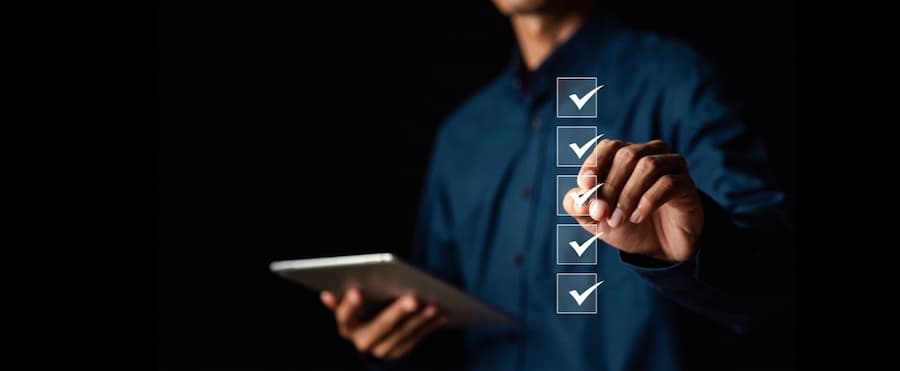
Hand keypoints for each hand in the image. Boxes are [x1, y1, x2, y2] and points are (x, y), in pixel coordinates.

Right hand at [321, 289, 447, 359]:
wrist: (373, 336)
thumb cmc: (364, 309)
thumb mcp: (352, 306)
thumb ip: (343, 300)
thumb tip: (327, 295)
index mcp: (347, 326)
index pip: (345, 316)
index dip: (349, 306)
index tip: (356, 292)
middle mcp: (363, 342)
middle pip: (380, 326)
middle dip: (397, 312)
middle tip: (413, 298)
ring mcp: (382, 350)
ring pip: (403, 334)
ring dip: (420, 319)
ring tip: (433, 304)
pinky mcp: (400, 353)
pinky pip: (417, 339)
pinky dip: (430, 326)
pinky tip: (441, 313)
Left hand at [562, 139, 703, 261]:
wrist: (660, 249)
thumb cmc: (627, 226)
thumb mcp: (595, 220)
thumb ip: (579, 207)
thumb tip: (577, 197)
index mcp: (626, 156)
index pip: (610, 146)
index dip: (595, 162)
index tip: (584, 186)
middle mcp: (650, 154)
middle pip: (627, 155)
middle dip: (609, 187)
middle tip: (601, 214)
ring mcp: (671, 167)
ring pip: (648, 166)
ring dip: (627, 196)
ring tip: (617, 220)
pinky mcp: (686, 184)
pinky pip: (667, 183)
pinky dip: (647, 201)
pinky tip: (637, 217)